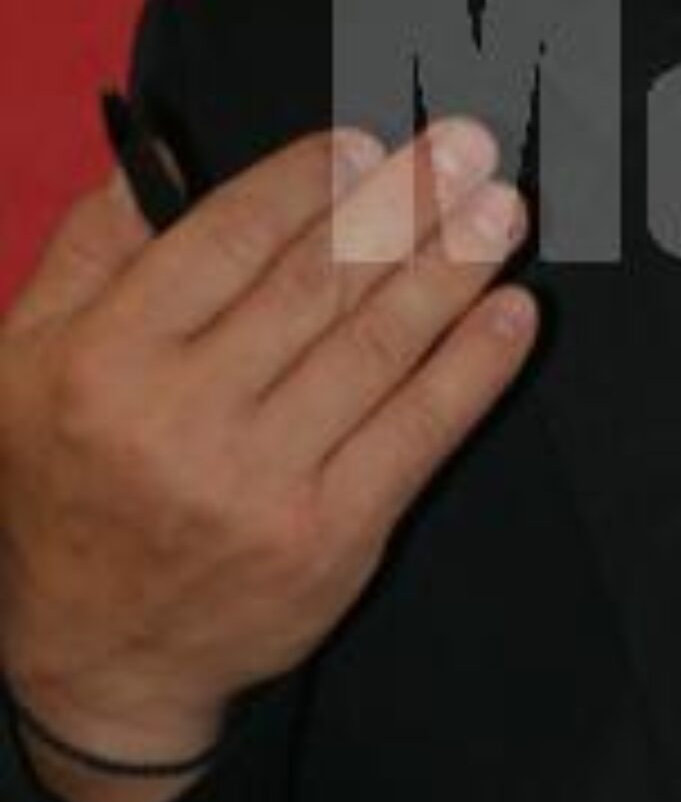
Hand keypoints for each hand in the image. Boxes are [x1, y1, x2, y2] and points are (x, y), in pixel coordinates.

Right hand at [0, 120, 537, 801]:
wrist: (96, 657)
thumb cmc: (64, 484)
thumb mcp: (22, 361)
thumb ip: (89, 248)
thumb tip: (154, 150)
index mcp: (105, 360)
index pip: (226, 242)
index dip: (306, 184)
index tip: (366, 144)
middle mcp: (181, 418)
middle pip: (317, 284)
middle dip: (403, 204)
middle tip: (466, 146)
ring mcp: (264, 482)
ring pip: (377, 348)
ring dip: (453, 268)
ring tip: (504, 209)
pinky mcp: (332, 537)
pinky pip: (419, 432)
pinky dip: (474, 367)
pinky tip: (511, 313)